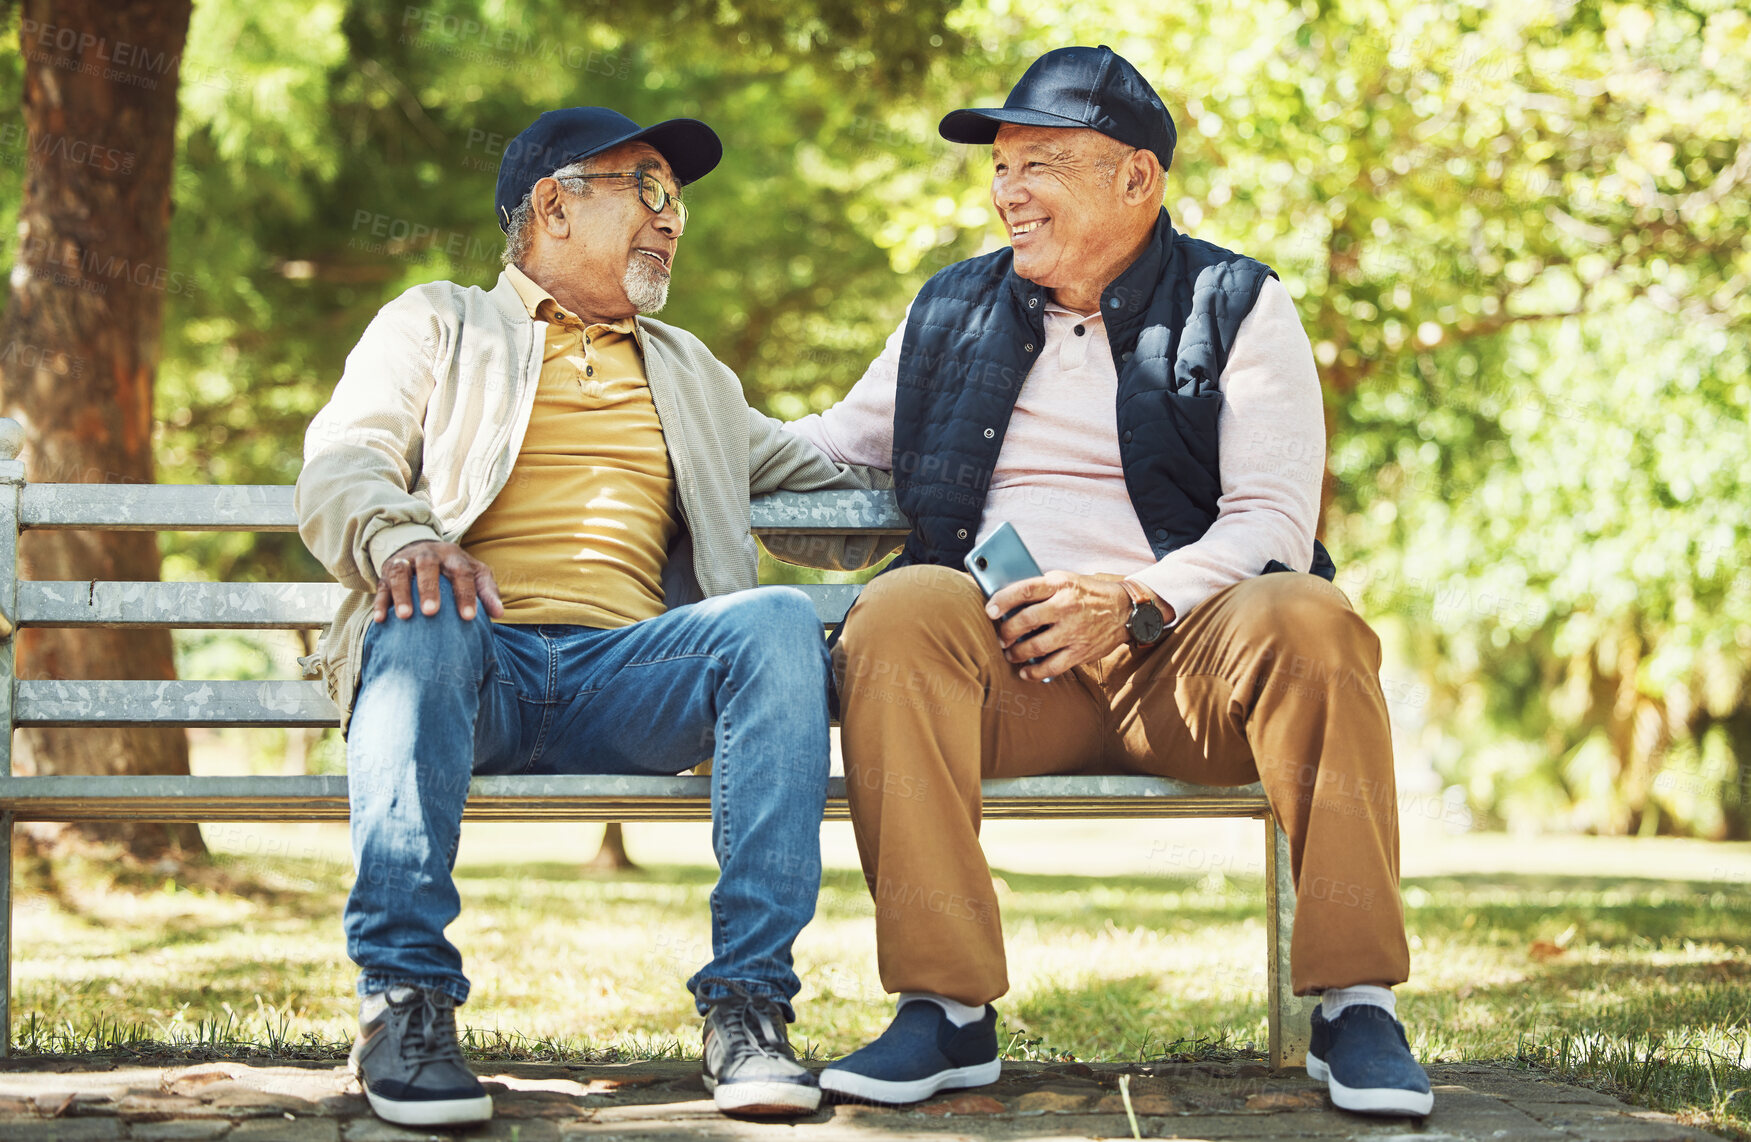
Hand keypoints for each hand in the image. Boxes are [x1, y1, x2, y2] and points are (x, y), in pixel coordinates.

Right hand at [373, 540, 504, 622]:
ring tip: (405, 616)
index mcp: (453, 555)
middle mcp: (427, 553)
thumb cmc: (453, 568)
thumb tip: (499, 614)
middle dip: (429, 588)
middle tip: (431, 612)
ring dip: (401, 593)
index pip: (462, 572)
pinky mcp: (386, 571)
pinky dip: (380, 601)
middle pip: (428, 566)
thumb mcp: (474, 572)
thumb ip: (487, 591)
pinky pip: (381, 585)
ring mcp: (405, 560)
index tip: (469, 617)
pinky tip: (381, 619)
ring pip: (400, 572)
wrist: (421, 548)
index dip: (465, 594)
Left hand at [986, 571, 1134, 681]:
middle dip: (1006, 631)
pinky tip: (1025, 671)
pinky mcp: (1080, 651)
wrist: (1125, 609)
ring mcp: (1073, 631)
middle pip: (1026, 620)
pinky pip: (1051, 667)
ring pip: (1035, 646)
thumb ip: (1041, 588)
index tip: (990, 610)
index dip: (1002, 600)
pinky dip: (1034, 672)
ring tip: (1010, 653)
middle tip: (1001, 637)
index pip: (1024, 590)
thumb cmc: (1088, 593)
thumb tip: (1008, 600)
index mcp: (1060, 585)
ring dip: (1016, 653)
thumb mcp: (1066, 580)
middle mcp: (1066, 607)